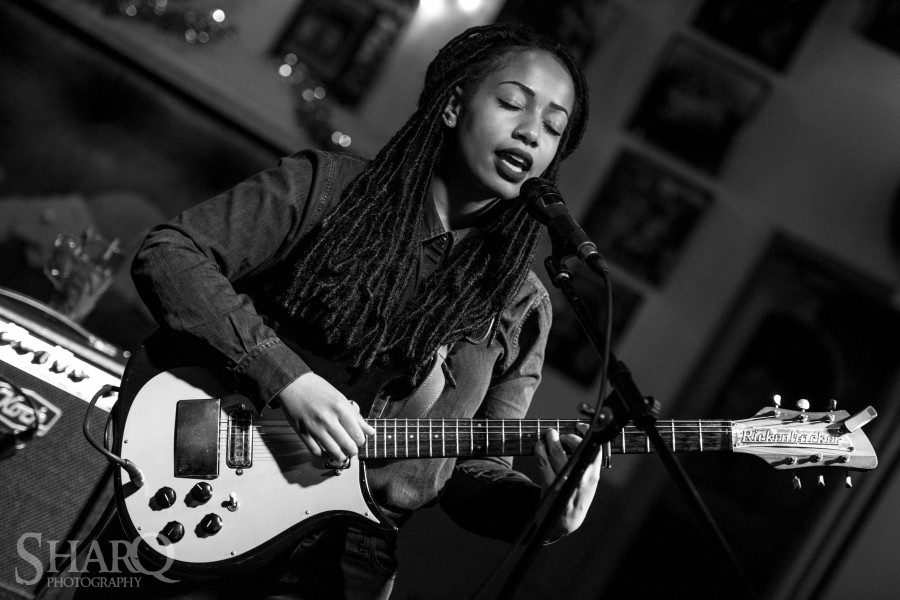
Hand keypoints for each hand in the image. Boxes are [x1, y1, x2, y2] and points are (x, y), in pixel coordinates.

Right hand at [278, 372, 375, 460]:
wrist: (294, 385)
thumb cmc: (318, 389)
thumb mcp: (340, 398)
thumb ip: (356, 416)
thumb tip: (370, 431)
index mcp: (340, 408)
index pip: (358, 434)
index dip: (361, 441)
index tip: (359, 441)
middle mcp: (328, 419)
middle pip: (347, 445)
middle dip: (353, 451)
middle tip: (352, 450)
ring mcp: (314, 427)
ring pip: (333, 451)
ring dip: (340, 457)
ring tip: (342, 455)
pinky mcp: (302, 433)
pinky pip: (315, 451)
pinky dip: (324, 456)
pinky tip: (327, 453)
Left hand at [533, 423, 603, 539]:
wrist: (567, 521)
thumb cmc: (578, 496)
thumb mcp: (589, 482)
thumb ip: (588, 463)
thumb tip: (578, 436)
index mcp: (593, 475)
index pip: (595, 448)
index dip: (587, 433)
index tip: (579, 426)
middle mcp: (581, 478)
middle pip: (574, 448)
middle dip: (564, 436)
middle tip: (557, 433)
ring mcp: (565, 482)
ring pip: (557, 453)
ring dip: (551, 440)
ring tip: (548, 435)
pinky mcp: (550, 486)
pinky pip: (543, 463)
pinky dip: (540, 451)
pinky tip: (539, 447)